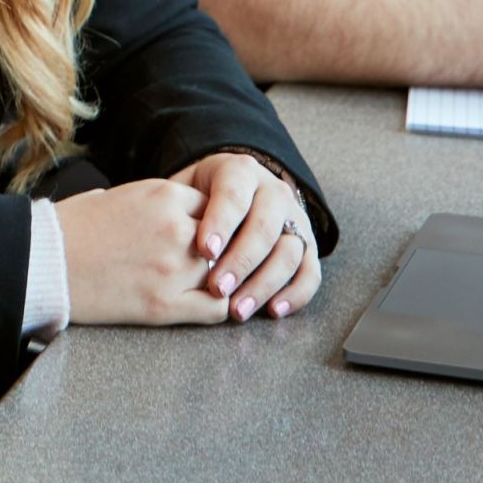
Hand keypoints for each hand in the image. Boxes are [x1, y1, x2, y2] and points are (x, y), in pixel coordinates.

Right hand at [57, 178, 228, 325]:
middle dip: (216, 251)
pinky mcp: (165, 304)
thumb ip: (156, 202)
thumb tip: (172, 210)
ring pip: (224, 273)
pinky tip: (203, 304)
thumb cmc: (72, 227)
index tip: (199, 234)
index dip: (207, 222)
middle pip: (223, 238)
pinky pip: (216, 308)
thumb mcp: (119, 195)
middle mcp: (176, 228)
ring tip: (202, 285)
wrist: (43, 262)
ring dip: (217, 279)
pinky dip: (217, 307)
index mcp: (164, 194)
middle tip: (204, 261)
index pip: (213, 206)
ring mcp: (174, 267)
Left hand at [168, 152, 320, 322]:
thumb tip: (172, 239)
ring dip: (265, 283)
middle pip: (265, 226)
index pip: (233, 196)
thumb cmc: (196, 199)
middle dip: (241, 261)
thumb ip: (180, 208)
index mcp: (240, 172)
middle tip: (217, 288)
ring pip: (289, 251)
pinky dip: (296, 294)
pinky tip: (273, 310)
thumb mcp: (183, 191)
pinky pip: (310, 272)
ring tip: (238, 309)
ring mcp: (295, 219)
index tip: (203, 251)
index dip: (220, 223)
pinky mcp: (308, 247)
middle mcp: (273, 191)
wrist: (228, 194)